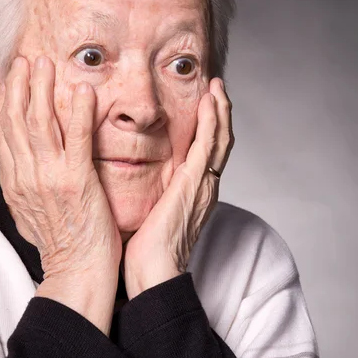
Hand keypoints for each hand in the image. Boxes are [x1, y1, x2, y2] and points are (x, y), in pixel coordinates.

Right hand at [0, 54, 122, 281]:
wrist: (77, 271)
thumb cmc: (60, 242)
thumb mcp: (28, 210)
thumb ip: (22, 181)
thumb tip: (16, 161)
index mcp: (13, 181)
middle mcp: (25, 175)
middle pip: (13, 119)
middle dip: (16, 85)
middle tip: (22, 59)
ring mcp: (49, 177)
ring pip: (38, 122)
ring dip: (41, 88)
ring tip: (44, 62)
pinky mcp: (76, 180)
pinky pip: (75, 138)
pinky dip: (77, 111)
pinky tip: (82, 90)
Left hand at [121, 78, 233, 298]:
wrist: (153, 271)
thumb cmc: (148, 250)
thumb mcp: (152, 214)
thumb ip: (153, 195)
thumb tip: (137, 184)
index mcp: (195, 192)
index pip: (208, 152)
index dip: (210, 127)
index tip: (205, 104)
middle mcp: (205, 185)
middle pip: (220, 141)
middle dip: (221, 113)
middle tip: (217, 88)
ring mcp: (203, 183)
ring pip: (220, 137)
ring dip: (221, 109)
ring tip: (218, 86)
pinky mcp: (195, 182)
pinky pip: (209, 143)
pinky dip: (214, 120)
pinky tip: (211, 101)